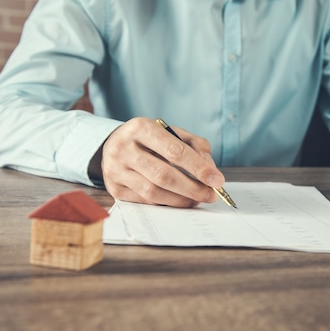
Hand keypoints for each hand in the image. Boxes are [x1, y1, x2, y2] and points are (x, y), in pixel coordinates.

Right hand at [99, 117, 224, 206]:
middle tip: (211, 195)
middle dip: (192, 188)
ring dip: (181, 199)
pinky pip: (145, 201)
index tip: (217, 180)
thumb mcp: (170, 132)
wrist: (112, 145)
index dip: (199, 168)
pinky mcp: (114, 188)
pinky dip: (166, 202)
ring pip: (154, 192)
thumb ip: (194, 145)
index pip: (175, 151)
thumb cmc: (148, 139)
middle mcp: (124, 148)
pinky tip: (179, 200)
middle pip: (164, 175)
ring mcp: (116, 170)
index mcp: (141, 128)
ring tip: (197, 199)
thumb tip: (210, 170)